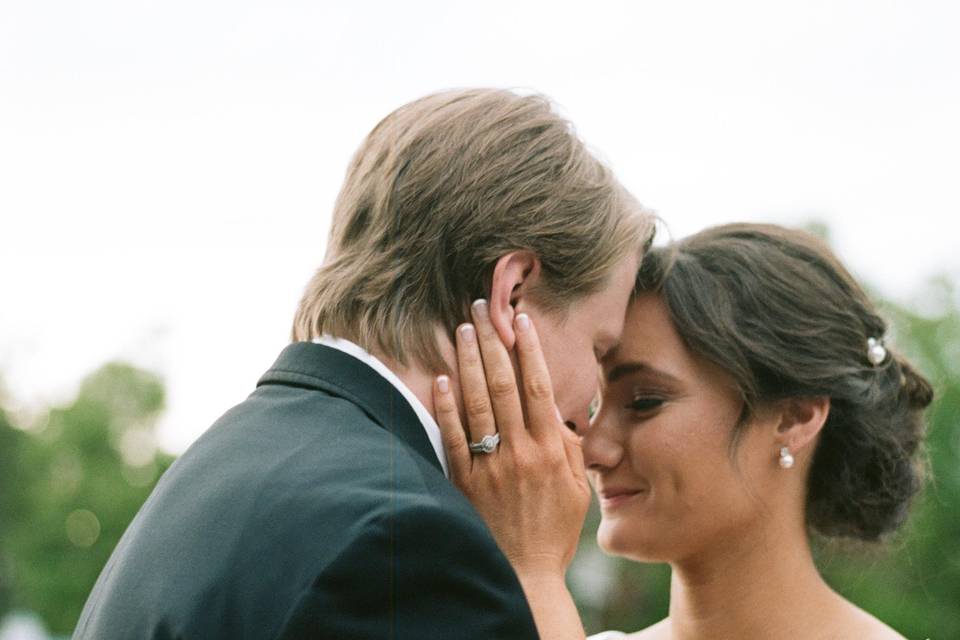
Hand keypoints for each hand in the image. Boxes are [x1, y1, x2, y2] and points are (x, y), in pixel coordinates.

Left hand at [433, 300, 590, 579]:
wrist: (523, 575)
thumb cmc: (553, 533)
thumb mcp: (576, 491)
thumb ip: (569, 450)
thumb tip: (558, 413)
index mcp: (551, 450)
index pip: (539, 387)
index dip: (530, 350)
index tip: (521, 321)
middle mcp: (520, 451)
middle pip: (504, 384)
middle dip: (493, 342)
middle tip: (482, 309)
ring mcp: (490, 465)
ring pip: (477, 402)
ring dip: (469, 361)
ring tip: (462, 329)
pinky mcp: (464, 480)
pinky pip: (453, 436)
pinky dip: (445, 405)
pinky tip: (440, 378)